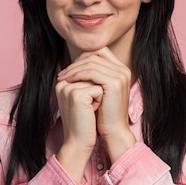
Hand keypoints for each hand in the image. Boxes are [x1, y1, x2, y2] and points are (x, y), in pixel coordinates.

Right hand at [54, 77, 102, 181]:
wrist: (78, 142)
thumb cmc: (84, 122)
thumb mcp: (84, 99)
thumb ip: (86, 83)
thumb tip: (100, 70)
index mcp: (63, 83)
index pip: (88, 73)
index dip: (93, 90)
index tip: (85, 106)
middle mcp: (63, 84)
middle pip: (92, 76)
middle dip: (96, 92)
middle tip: (87, 109)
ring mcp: (69, 88)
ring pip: (96, 81)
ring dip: (99, 96)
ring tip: (88, 110)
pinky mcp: (77, 94)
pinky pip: (99, 90)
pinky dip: (100, 101)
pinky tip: (90, 112)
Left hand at [57, 47, 135, 163]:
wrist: (114, 131)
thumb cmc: (104, 114)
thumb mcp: (99, 91)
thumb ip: (93, 77)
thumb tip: (75, 65)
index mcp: (121, 70)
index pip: (99, 52)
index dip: (83, 58)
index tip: (70, 69)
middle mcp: (123, 70)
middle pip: (95, 55)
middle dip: (76, 63)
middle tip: (62, 73)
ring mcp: (120, 75)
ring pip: (91, 62)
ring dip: (74, 69)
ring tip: (62, 78)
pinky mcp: (114, 83)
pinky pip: (91, 72)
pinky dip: (77, 74)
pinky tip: (69, 81)